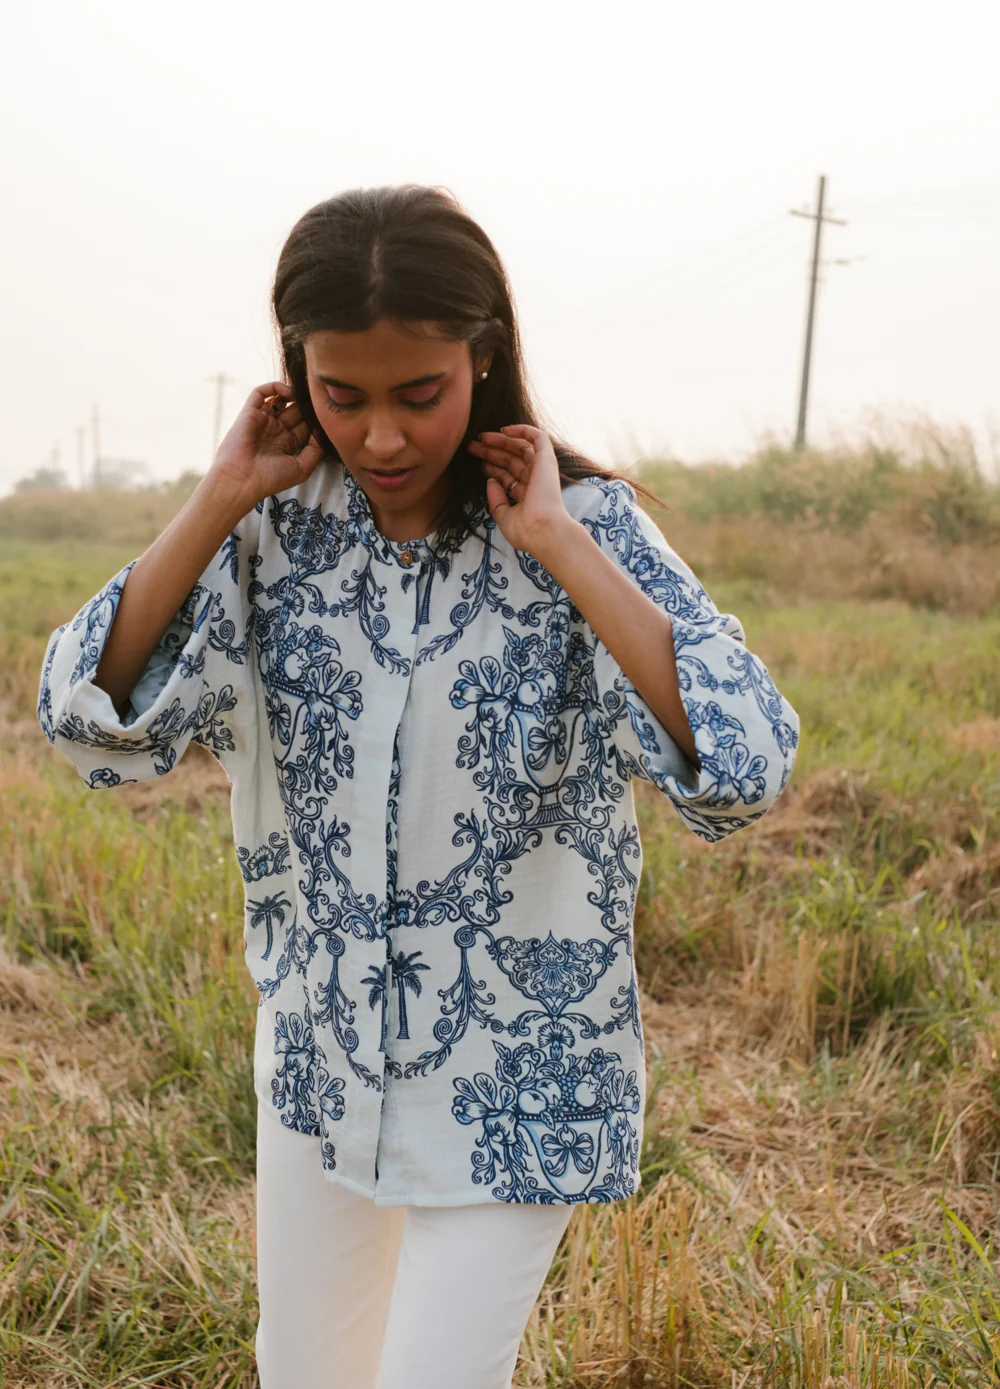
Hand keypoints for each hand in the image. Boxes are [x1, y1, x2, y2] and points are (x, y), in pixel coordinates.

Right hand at [209, 381, 324, 510]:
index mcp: (287, 444)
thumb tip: (322, 430)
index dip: (316, 419)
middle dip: (307, 405)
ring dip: (294, 394)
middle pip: (296, 411)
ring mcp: (263, 420)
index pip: (305, 426)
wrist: (242, 479)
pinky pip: (260, 392)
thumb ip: (316, 449)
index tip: (327, 413)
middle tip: (319, 398)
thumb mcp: (302, 468)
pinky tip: (288, 392)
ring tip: (305, 393)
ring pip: (280, 399)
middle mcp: (275, 431)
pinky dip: (274, 387)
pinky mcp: (250, 412)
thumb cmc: (271, 478)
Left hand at [468, 425, 575, 559]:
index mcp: (527, 495)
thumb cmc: (526, 531)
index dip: (492, 467)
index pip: (507, 476)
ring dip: (501, 441)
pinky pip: (537, 437)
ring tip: (480, 437)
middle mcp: (535, 481)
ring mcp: (541, 469)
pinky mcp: (546, 459)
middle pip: (511, 460)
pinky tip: (503, 430)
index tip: (476, 462)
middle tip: (472, 446)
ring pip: (520, 447)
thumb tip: (490, 481)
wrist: (542, 530)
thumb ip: (496, 500)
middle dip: (491, 452)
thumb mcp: (504, 517)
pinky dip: (522, 430)